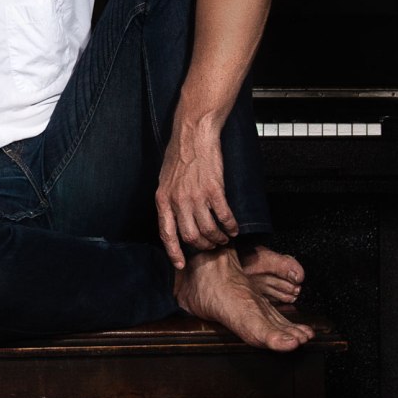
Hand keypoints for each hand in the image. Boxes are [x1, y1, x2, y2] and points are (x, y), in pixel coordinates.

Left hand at [155, 112, 237, 267]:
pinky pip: (224, 217)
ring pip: (208, 230)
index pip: (166, 234)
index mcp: (163, 199)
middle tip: (212, 245)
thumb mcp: (165, 178)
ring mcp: (196, 197)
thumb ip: (169, 198)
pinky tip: (234, 228)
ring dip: (219, 238)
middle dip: (203, 246)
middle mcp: (178, 201)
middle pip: (190, 237)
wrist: (193, 132)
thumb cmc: (179, 152)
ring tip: (224, 238)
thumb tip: (173, 217)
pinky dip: (231, 226)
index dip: (174, 253)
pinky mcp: (214, 190)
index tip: (181, 265)